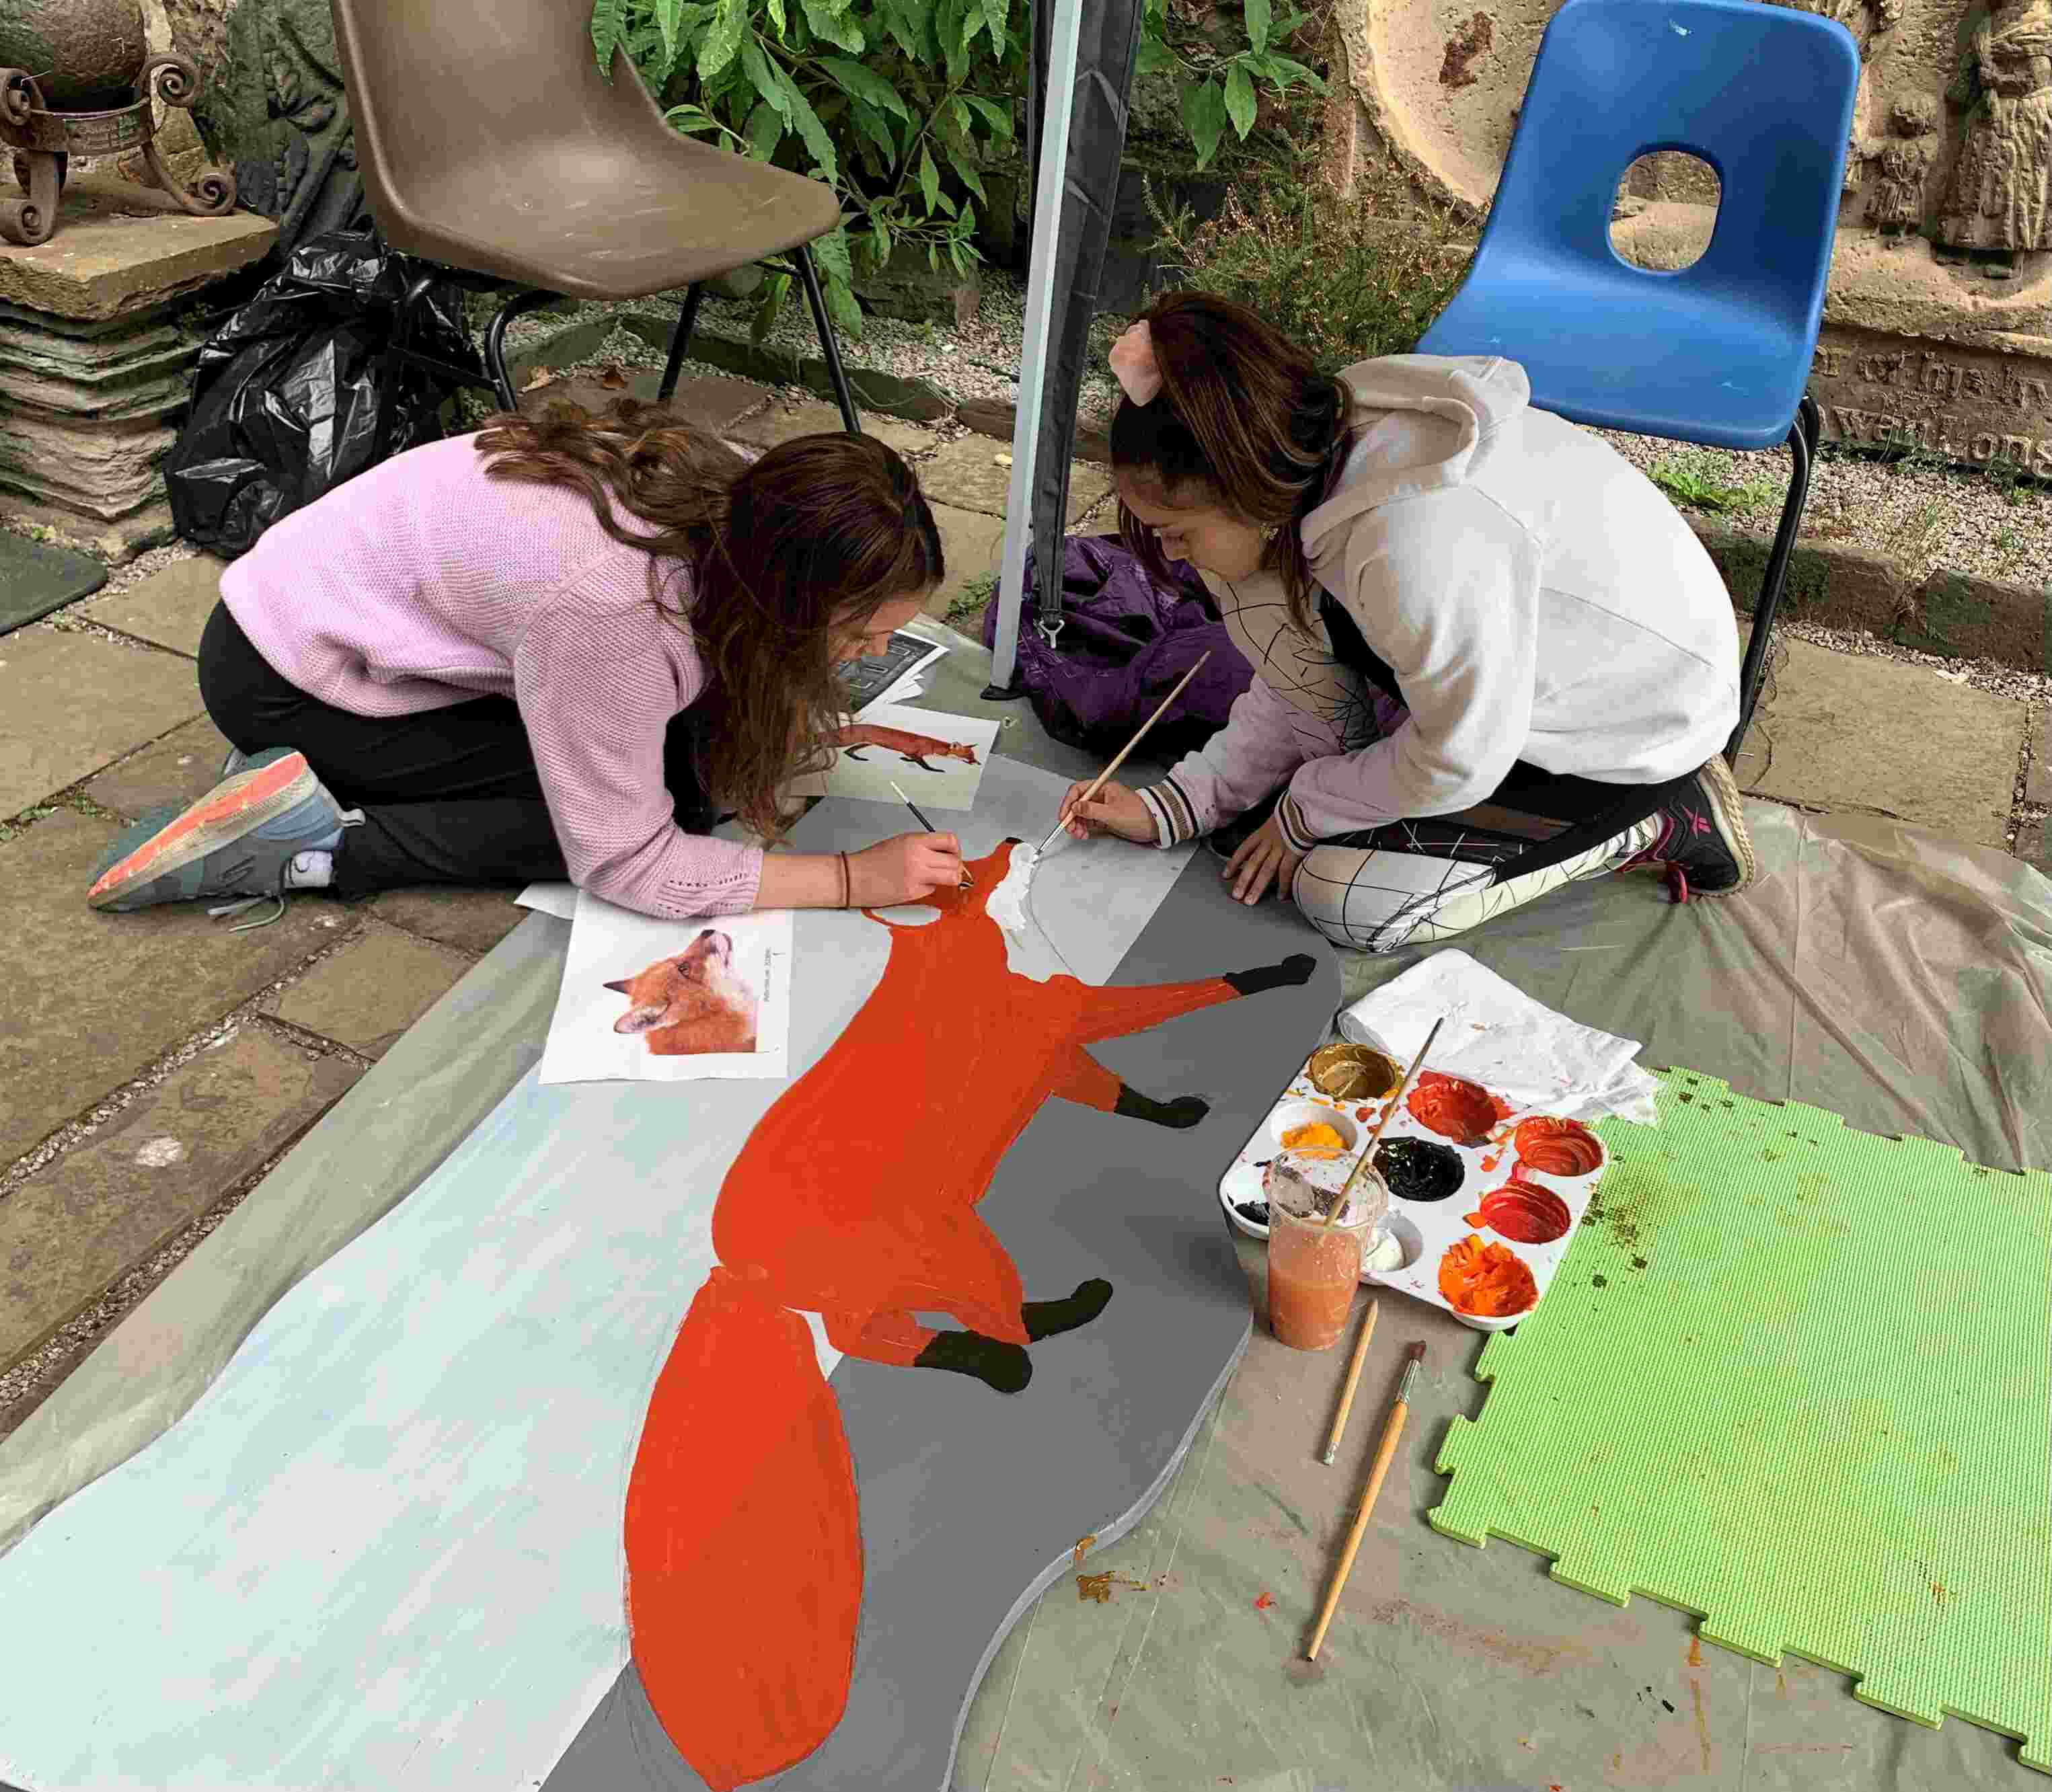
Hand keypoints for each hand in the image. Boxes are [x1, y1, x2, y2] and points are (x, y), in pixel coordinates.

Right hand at [848, 830, 963, 905]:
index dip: (955, 848)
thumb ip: (923, 845)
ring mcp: (917, 876)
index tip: (952, 853)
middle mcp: (919, 857)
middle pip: (955, 862)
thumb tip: (945, 853)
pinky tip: (917, 884)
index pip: (950, 840)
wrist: (855, 877)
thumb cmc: (874, 859)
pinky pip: (933, 889)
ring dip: (950, 878)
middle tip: (948, 868)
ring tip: (940, 877)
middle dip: (955, 866)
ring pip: (952, 878)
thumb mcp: (901, 842)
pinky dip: (930, 887)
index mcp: (915, 841)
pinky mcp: (914, 893)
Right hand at [1059, 779, 1159, 843]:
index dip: (1068, 803)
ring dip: (1076, 824)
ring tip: (1078, 834)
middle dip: (1071, 816)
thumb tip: (1075, 807)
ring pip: (1082, 814)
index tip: (1064, 816)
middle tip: (1070, 828)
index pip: (1078, 790)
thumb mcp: (1112, 813)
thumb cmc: (1139, 814)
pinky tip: (1084, 834)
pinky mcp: (1105, 818)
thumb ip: (1092, 810)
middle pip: (1078, 803)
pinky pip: (1089, 822)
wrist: (1154, 825)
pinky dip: (1083, 828)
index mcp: (1103, 788)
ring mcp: (1103, 807)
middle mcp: (1101, 796)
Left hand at [1223, 813, 1303, 906]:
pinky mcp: (1294, 852)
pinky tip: (1281, 897)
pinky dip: (1283, 886)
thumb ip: (1274, 827)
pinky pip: (1286, 872)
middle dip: (1242, 880)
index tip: (1225, 875)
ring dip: (1256, 887)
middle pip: (1252, 864)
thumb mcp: (1278, 817)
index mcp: (1263, 832)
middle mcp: (1268, 841)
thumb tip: (1275, 834)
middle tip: (1235, 895)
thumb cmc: (1295, 810)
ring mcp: (1280, 848)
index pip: (1244, 849)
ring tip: (1249, 901)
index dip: (1234, 863)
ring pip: (1265, 871)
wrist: (1307, 805)